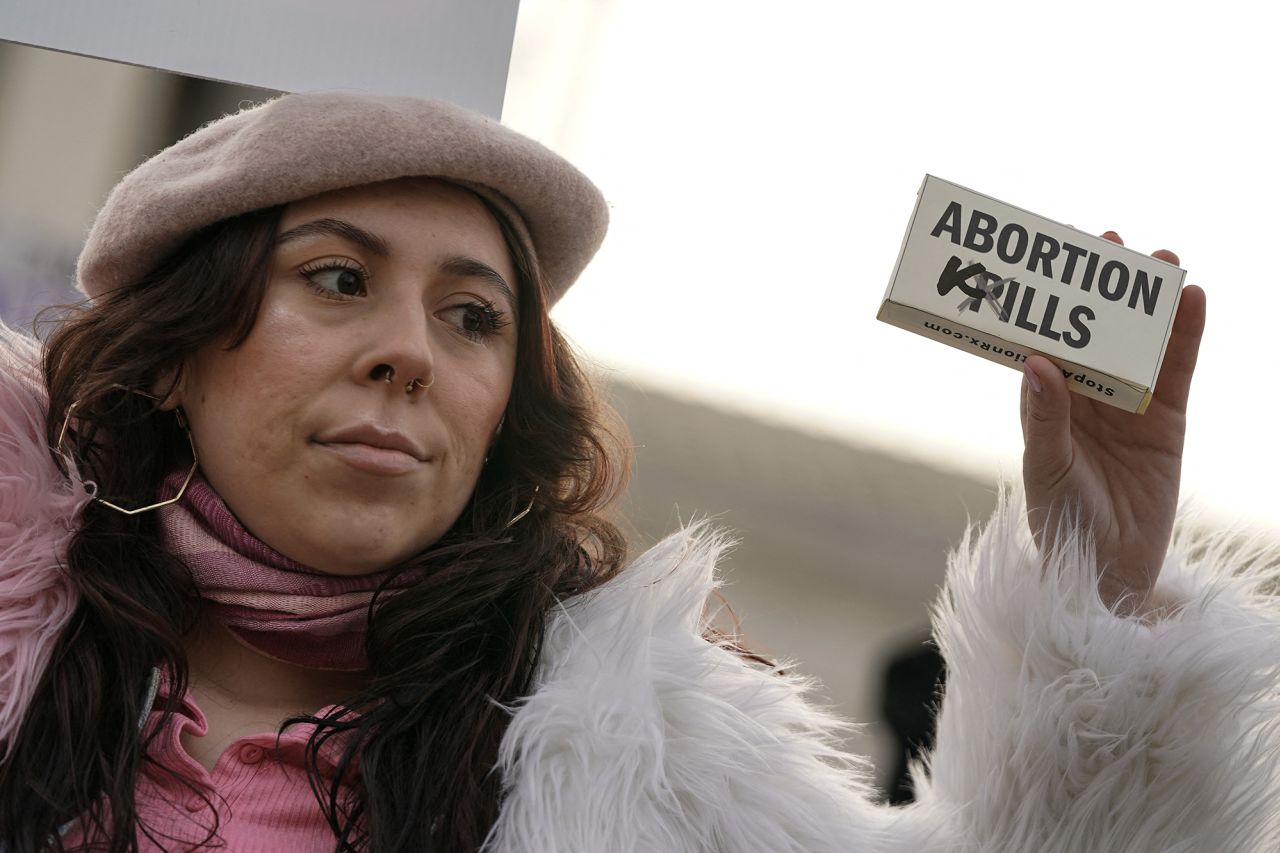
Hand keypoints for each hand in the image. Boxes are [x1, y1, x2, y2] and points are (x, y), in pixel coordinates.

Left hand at [1020, 232, 1205, 615]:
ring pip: (1140, 345)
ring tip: (1160, 259)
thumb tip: (1037, 363)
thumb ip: (1044, 419)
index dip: (1048, 302)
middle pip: (1095, 333)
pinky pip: (1177, 372)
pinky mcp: (1167, 422)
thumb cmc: (1061, 521)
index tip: (1050, 259)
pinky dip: (1186, 338)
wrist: (1109, 572)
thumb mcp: (1047, 469)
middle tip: (1107, 242)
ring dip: (1149, 304)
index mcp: (1046, 403)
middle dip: (1101, 290)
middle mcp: (1085, 397)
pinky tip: (1194, 299)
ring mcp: (1128, 406)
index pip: (1045, 342)